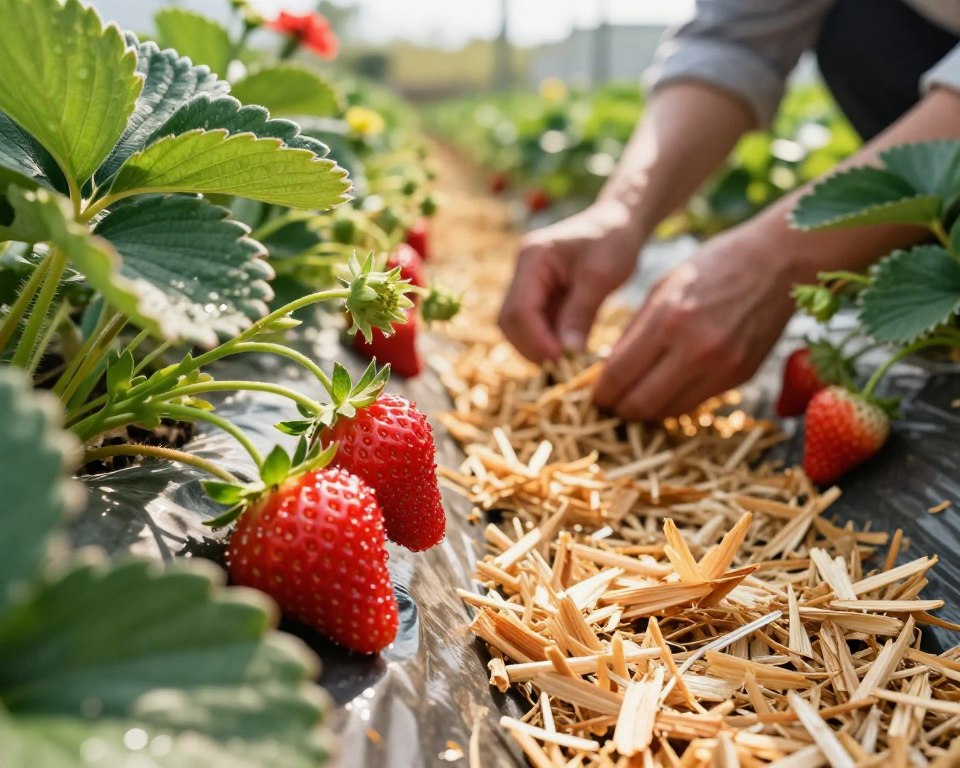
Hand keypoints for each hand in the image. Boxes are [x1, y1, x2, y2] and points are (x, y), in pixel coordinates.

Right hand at [498, 200, 643, 360]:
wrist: (620, 221)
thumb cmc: (613, 238)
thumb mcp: (601, 275)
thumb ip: (581, 312)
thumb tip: (567, 353)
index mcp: (531, 259)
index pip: (518, 309)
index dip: (535, 340)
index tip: (560, 361)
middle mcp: (523, 273)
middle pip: (510, 321)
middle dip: (532, 347)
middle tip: (563, 367)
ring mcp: (530, 285)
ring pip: (519, 327)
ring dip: (539, 347)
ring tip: (568, 361)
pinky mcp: (542, 296)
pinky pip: (537, 325)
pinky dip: (549, 341)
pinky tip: (570, 350)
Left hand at [593, 227, 795, 420]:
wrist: (778, 263)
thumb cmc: (714, 267)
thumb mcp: (663, 287)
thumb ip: (635, 331)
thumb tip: (608, 370)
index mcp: (668, 319)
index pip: (619, 375)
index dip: (601, 393)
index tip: (596, 395)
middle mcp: (694, 349)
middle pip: (640, 404)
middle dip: (619, 409)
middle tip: (611, 405)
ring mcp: (720, 367)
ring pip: (668, 412)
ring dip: (646, 412)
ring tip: (636, 401)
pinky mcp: (739, 378)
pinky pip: (695, 404)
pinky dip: (674, 403)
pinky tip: (666, 391)